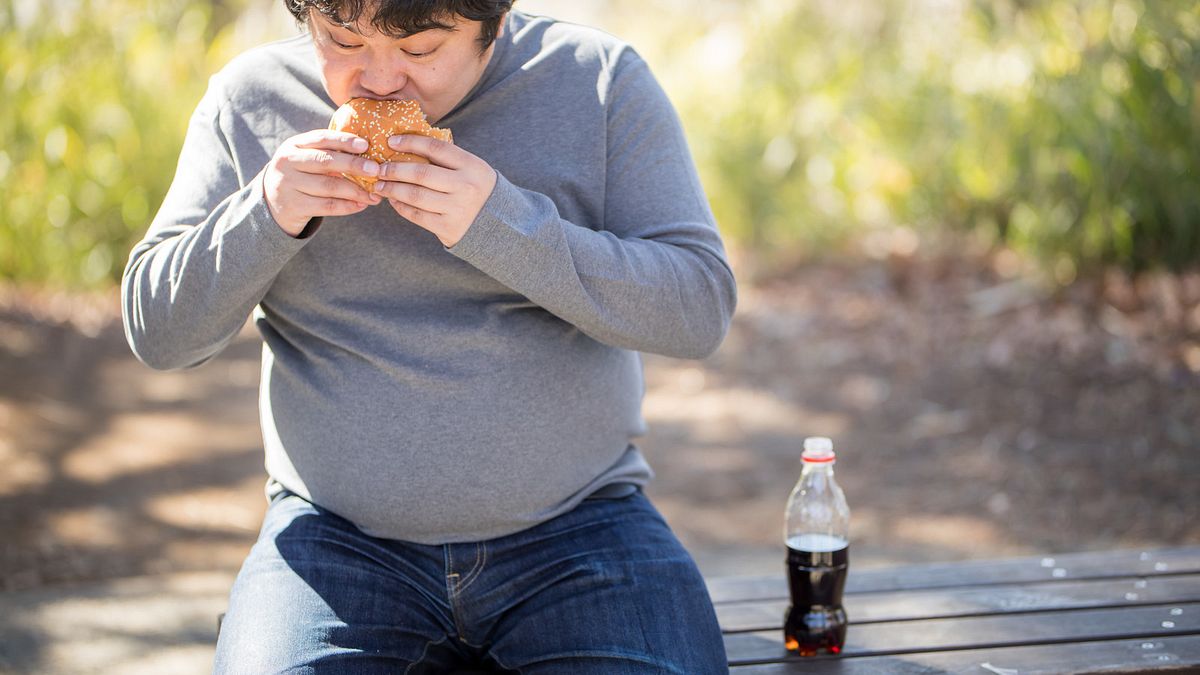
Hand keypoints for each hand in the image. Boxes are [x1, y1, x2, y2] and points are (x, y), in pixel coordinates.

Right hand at [263, 130, 383, 235]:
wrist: (270, 203)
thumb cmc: (300, 176)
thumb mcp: (306, 159)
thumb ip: (329, 153)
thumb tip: (368, 153)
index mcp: (294, 145)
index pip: (321, 138)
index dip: (344, 140)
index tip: (365, 144)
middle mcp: (288, 162)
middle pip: (326, 161)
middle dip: (354, 165)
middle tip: (376, 170)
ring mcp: (288, 184)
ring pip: (329, 186)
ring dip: (356, 191)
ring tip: (374, 194)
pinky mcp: (293, 205)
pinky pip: (327, 206)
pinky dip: (348, 206)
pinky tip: (362, 205)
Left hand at [374, 135, 497, 246]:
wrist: (499, 226)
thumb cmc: (476, 190)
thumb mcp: (471, 169)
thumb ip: (447, 158)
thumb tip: (407, 144)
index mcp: (472, 166)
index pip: (436, 148)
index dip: (411, 142)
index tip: (391, 142)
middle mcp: (466, 186)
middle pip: (421, 173)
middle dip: (395, 169)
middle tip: (379, 168)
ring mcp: (457, 208)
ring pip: (415, 195)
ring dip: (393, 189)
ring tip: (380, 185)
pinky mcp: (448, 227)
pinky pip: (417, 215)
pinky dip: (401, 207)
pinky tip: (394, 200)